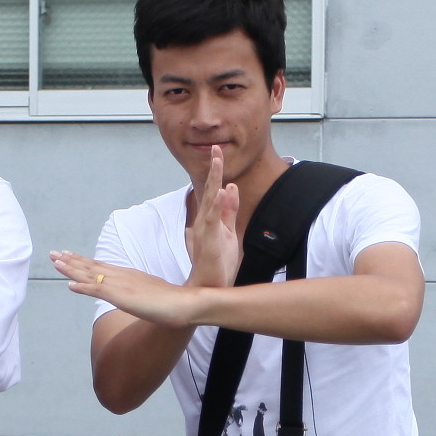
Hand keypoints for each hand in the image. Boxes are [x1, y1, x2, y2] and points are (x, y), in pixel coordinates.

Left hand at [48, 251, 209, 329]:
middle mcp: (122, 276)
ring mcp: (121, 286)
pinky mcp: (122, 297)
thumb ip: (141, 291)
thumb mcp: (152, 293)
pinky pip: (99, 291)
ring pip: (91, 275)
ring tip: (55, 262)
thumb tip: (138, 294)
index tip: (68, 255)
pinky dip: (83, 287)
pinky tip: (70, 285)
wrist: (186, 303)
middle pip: (92, 266)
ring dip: (71, 269)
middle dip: (71, 261)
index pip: (101, 266)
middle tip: (53, 253)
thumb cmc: (173, 301)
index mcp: (128, 275)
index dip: (82, 261)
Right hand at [183, 145, 239, 288]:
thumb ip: (229, 211)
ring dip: (214, 181)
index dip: (216, 172)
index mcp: (209, 218)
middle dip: (213, 169)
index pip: (213, 191)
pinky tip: (222, 191)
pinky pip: (212, 220)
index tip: (218, 153)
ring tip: (217, 161)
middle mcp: (203, 221)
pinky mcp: (208, 241)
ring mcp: (204, 230)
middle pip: (210, 191)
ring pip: (209, 201)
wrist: (209, 287)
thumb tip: (231, 187)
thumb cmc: (217, 262)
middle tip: (216, 149)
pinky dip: (217, 205)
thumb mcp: (228, 231)